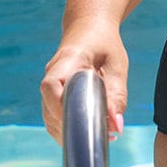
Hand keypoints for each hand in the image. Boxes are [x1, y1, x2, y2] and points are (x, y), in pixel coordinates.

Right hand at [40, 19, 128, 144]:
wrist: (89, 28)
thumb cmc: (105, 45)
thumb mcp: (117, 67)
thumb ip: (117, 96)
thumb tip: (116, 127)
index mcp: (69, 60)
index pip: (52, 86)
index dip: (61, 108)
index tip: (82, 125)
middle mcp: (52, 73)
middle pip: (49, 109)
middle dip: (72, 128)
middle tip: (103, 137)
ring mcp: (49, 85)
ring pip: (50, 117)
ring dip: (71, 132)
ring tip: (101, 138)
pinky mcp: (52, 94)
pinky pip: (54, 117)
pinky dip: (68, 128)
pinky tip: (89, 133)